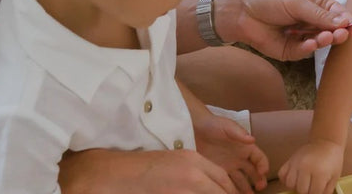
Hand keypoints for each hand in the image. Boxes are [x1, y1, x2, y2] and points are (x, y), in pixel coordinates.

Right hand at [59, 147, 236, 193]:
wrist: (120, 174)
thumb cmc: (147, 168)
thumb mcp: (176, 162)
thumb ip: (196, 173)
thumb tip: (213, 186)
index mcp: (194, 160)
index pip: (223, 180)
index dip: (231, 192)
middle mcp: (194, 172)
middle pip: (222, 191)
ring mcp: (185, 187)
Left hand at [194, 114, 268, 192]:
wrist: (195, 129)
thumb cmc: (214, 124)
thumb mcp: (227, 126)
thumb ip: (239, 133)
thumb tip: (253, 139)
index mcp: (245, 147)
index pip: (259, 158)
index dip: (263, 165)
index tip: (263, 173)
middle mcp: (239, 158)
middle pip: (253, 172)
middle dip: (259, 181)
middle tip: (260, 189)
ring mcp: (229, 166)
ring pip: (242, 181)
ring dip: (247, 189)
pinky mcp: (218, 172)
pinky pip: (228, 184)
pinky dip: (232, 191)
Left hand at [213, 0, 351, 59]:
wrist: (240, 11)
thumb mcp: (296, 1)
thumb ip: (319, 14)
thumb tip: (345, 21)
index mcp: (314, 4)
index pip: (335, 12)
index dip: (345, 18)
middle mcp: (309, 21)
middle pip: (330, 29)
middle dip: (338, 32)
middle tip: (343, 34)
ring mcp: (300, 36)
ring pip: (319, 41)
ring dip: (325, 40)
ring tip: (327, 37)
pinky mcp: (289, 50)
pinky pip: (303, 52)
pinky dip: (309, 48)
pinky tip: (311, 43)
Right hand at [278, 140, 343, 193]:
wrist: (326, 143)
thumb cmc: (332, 161)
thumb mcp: (334, 177)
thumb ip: (326, 192)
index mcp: (319, 172)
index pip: (313, 193)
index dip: (317, 193)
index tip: (319, 189)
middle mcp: (305, 167)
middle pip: (301, 190)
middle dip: (307, 191)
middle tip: (312, 185)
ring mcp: (296, 162)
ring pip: (290, 184)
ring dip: (296, 186)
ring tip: (303, 182)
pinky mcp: (290, 159)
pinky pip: (281, 174)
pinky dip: (286, 179)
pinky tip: (295, 178)